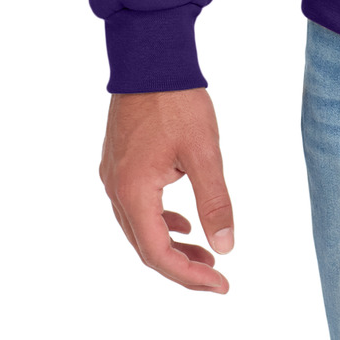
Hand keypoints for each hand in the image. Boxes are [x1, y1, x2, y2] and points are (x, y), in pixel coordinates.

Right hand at [100, 87, 233, 290]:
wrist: (150, 57)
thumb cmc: (178, 101)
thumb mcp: (204, 152)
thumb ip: (214, 200)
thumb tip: (227, 246)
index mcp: (134, 191)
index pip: (157, 253)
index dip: (188, 275)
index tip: (221, 283)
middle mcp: (116, 189)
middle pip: (145, 247)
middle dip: (181, 266)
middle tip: (217, 276)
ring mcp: (113, 176)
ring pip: (139, 228)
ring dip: (171, 245)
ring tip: (205, 253)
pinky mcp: (118, 163)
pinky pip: (136, 207)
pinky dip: (160, 222)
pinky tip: (183, 222)